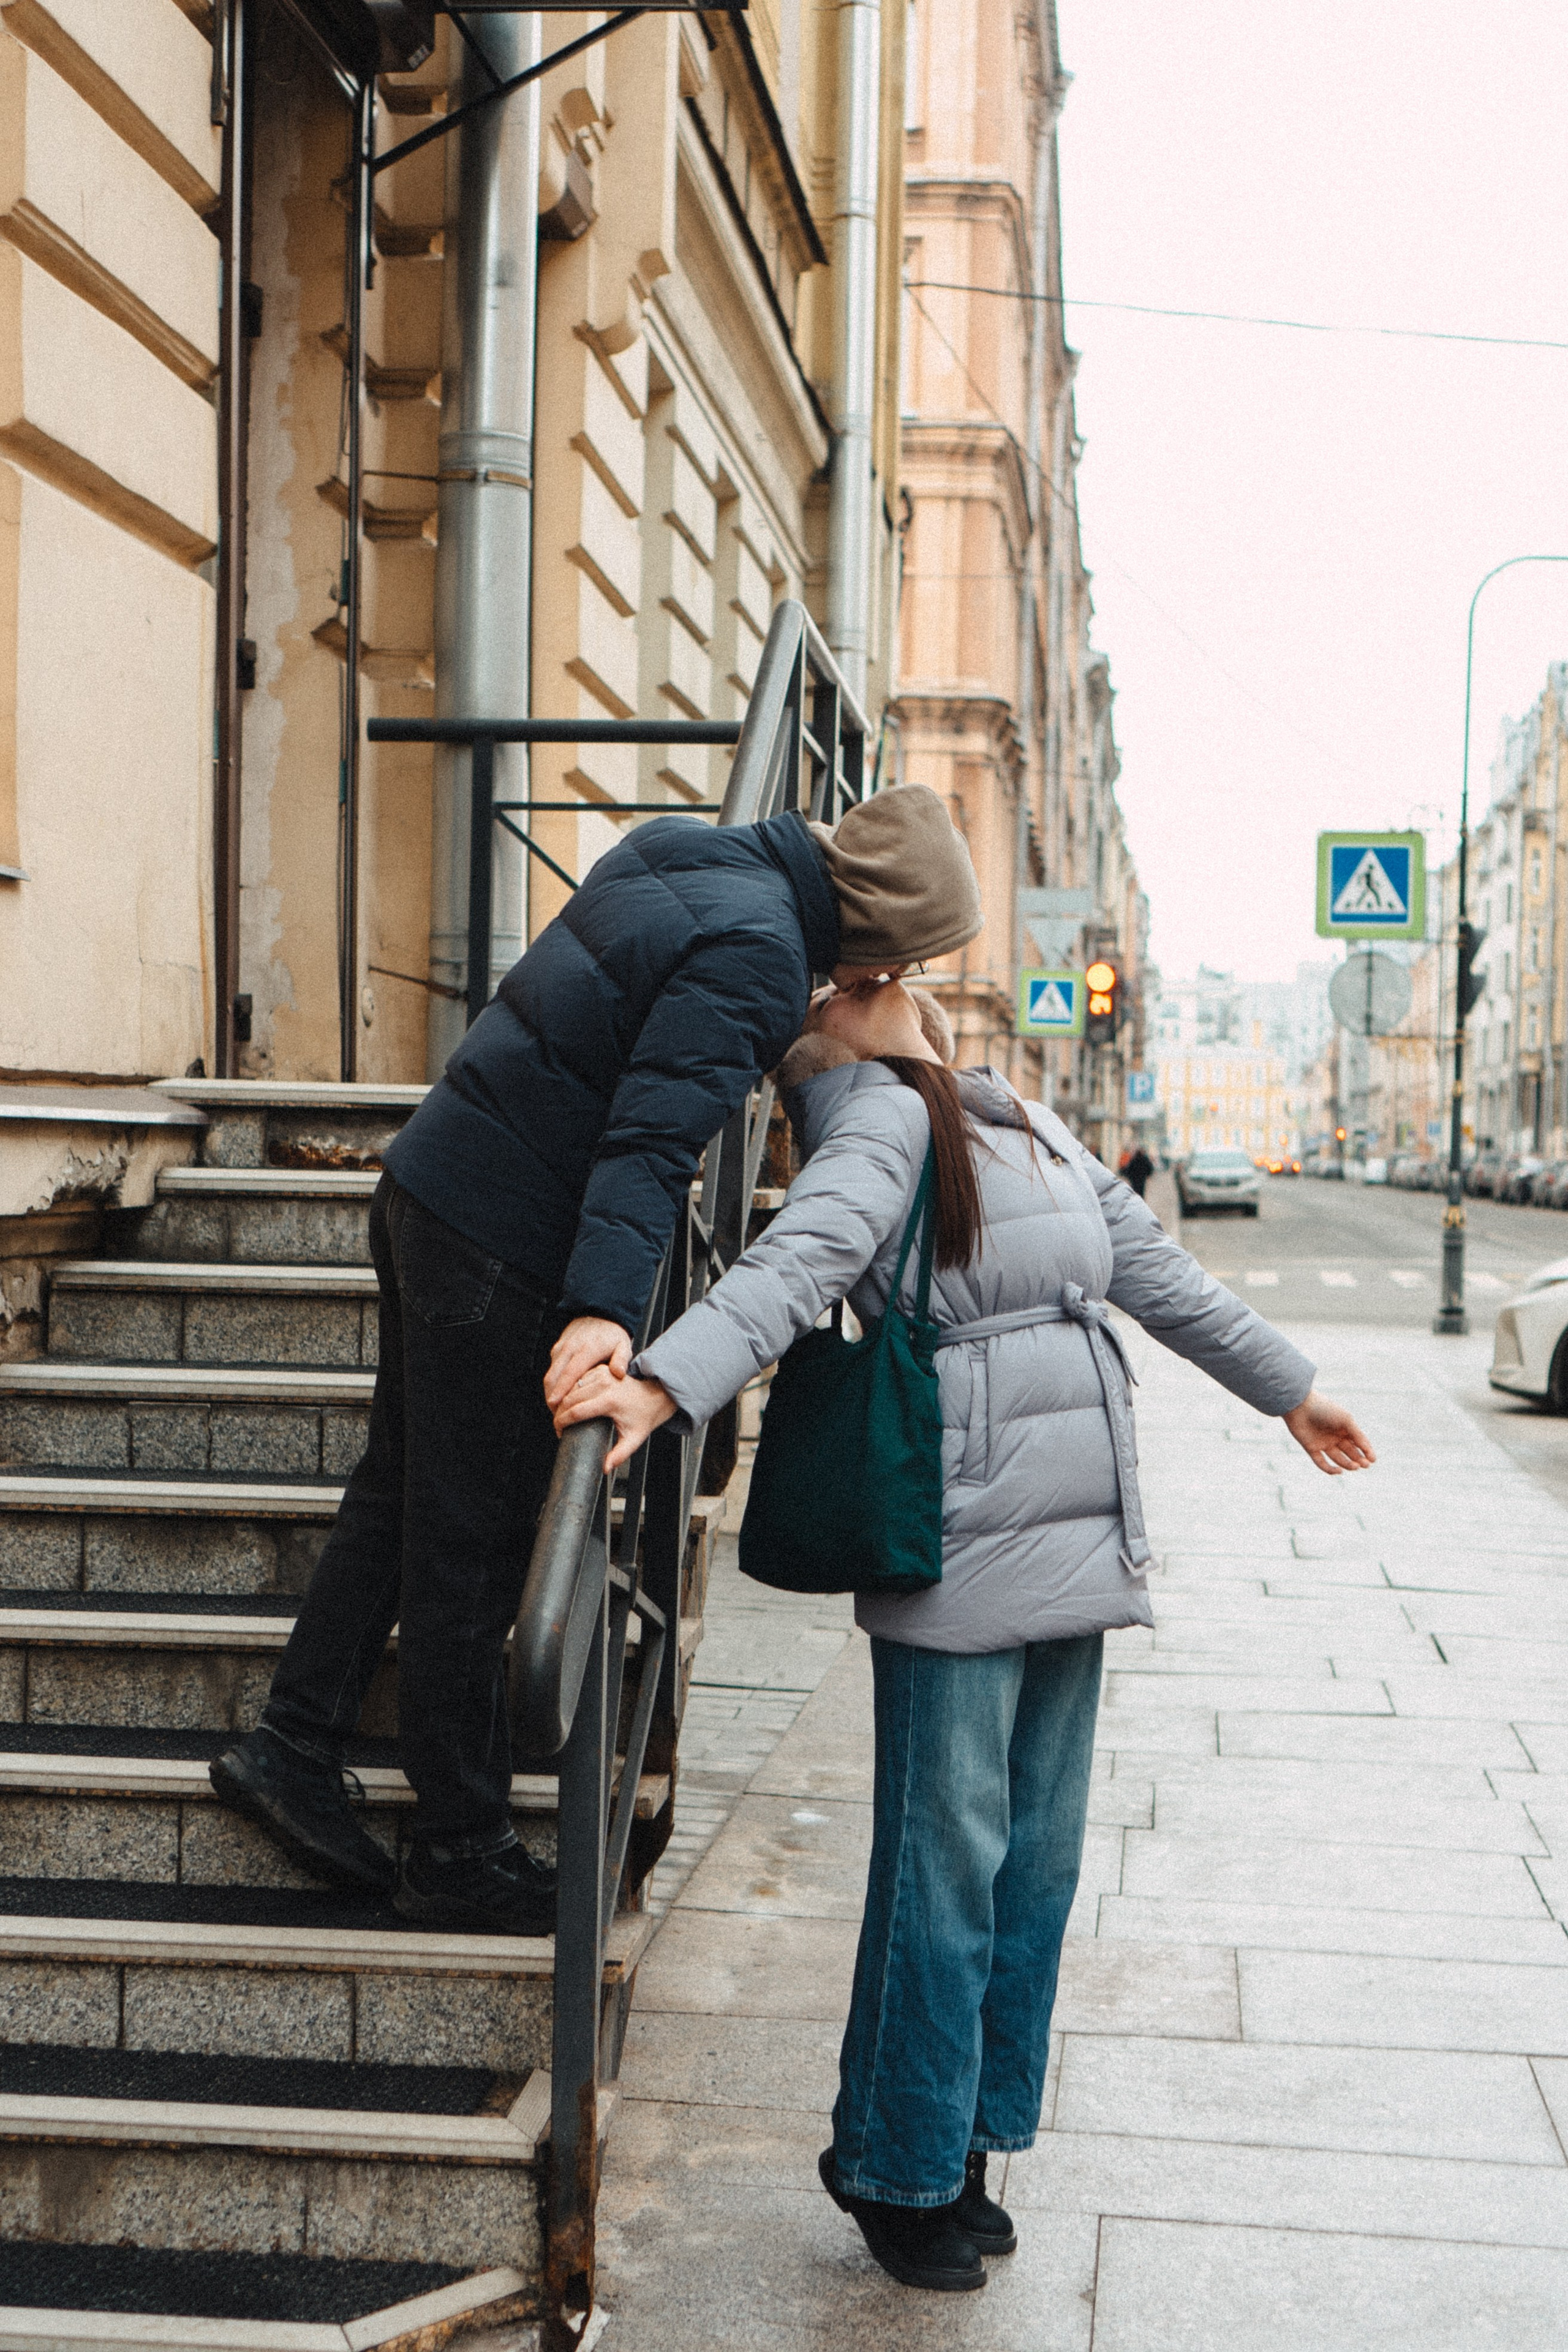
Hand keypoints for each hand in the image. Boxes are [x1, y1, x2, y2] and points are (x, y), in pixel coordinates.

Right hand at [544, 1316, 631, 1410]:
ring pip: (549, 1374)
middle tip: (557, 1415)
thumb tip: (618, 1374)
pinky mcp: (557, 1349)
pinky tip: (559, 1395)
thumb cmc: (613, 1334)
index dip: (561, 1391)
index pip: (570, 1373)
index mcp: (587, 1350)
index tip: (556, 1406)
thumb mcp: (623, 1345)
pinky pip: (551, 1369)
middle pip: (553, 1377)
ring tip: (557, 1410)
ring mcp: (562, 1348)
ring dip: (550, 1392)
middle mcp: (570, 1348)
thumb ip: (621, 1360)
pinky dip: (552, 1383)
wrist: (599, 1314)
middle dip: (551, 1397)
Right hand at [553, 1364, 677, 1468]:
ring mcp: (602, 1374)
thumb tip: (605, 1468)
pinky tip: (568, 1402)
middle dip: (558, 1413)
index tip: (559, 1432)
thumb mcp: (633, 1439)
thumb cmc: (643, 1417)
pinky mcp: (601, 1370)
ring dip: (562, 1401)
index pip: (576, 1411)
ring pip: (571, 1387)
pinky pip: (578, 1379)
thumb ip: (619, 1455)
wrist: (655, 1396)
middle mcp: (604, 1384)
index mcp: (609, 1401)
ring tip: (561, 1416)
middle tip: (558, 1427)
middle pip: (569, 1398)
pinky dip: (570, 1390)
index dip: (562, 1423)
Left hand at [1283, 1390, 1375, 1475]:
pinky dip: (1330, 1469)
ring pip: (1338, 1459)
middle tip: (1365, 1465)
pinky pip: (1322, 1463)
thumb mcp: (1346, 1420)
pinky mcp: (1311, 1448)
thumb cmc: (1325, 1409)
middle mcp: (1335, 1436)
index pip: (1359, 1442)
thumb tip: (1368, 1450)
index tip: (1373, 1460)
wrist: (1300, 1406)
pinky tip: (1339, 1471)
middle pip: (1350, 1452)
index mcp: (1345, 1427)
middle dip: (1359, 1460)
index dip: (1367, 1451)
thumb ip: (1358, 1435)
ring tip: (1355, 1466)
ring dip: (1348, 1464)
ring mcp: (1323, 1443)